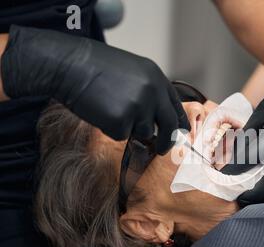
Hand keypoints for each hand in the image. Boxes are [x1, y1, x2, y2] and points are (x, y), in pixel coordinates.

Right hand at [1, 25, 188, 153]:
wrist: (70, 64)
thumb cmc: (97, 67)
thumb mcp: (134, 72)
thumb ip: (150, 92)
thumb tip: (158, 117)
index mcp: (157, 79)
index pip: (177, 108)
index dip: (178, 124)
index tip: (178, 135)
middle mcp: (153, 93)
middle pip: (169, 126)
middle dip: (166, 142)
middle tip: (162, 150)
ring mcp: (139, 107)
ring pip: (143, 132)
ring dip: (129, 128)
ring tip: (110, 107)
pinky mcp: (122, 121)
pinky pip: (121, 135)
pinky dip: (110, 129)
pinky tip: (101, 111)